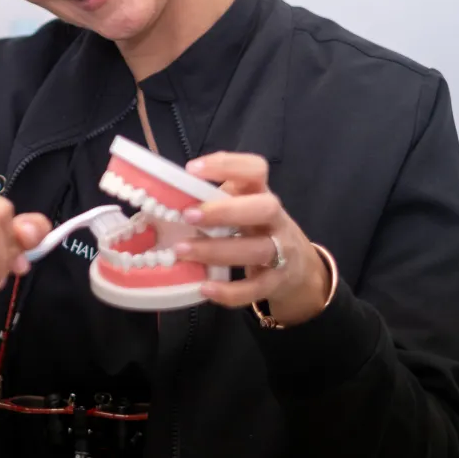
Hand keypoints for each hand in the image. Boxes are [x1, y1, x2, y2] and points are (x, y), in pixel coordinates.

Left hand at [173, 152, 329, 326]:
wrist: (298, 268)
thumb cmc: (254, 227)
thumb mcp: (239, 205)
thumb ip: (209, 198)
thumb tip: (160, 198)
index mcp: (260, 192)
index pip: (255, 169)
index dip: (226, 165)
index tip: (191, 169)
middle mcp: (275, 218)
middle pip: (264, 208)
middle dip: (225, 211)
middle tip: (188, 215)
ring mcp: (280, 251)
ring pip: (257, 249)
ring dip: (216, 250)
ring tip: (181, 251)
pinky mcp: (276, 281)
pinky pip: (256, 288)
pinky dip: (230, 291)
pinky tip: (204, 288)